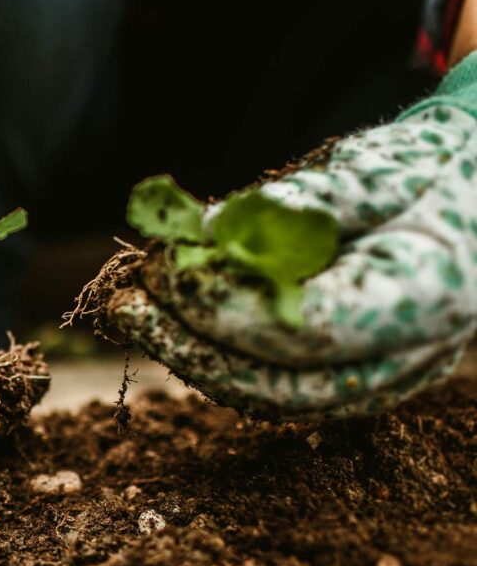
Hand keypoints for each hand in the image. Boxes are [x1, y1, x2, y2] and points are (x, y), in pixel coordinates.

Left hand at [103, 101, 476, 417]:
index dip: (223, 306)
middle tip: (124, 305)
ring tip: (137, 313)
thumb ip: (298, 206)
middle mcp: (409, 357)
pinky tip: (175, 324)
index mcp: (427, 298)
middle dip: (190, 346)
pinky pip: (279, 386)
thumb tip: (207, 232)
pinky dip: (222, 358)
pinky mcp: (355, 379)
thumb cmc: (433, 171)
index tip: (161, 268)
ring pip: (273, 398)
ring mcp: (384, 379)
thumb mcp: (377, 167)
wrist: (476, 199)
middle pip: (280, 384)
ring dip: (195, 358)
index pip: (306, 330)